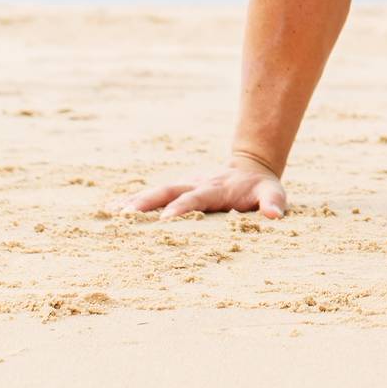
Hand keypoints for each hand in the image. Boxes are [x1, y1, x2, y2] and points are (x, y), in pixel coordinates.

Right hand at [119, 154, 286, 218]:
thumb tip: (275, 216)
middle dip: (147, 203)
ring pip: (156, 191)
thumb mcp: (273, 193)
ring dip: (134, 201)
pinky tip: (111, 210)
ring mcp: (184, 185)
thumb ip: (274, 202)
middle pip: (167, 191)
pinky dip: (133, 200)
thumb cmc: (261, 188)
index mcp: (216, 188)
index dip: (182, 207)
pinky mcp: (177, 190)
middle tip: (125, 215)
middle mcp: (195, 184)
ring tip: (111, 213)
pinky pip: (152, 195)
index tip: (165, 220)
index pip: (196, 198)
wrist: (251, 168)